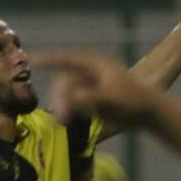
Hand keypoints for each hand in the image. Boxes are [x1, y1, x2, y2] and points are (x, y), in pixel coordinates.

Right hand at [41, 50, 163, 124]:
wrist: (149, 112)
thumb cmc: (134, 100)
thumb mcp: (112, 98)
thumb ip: (91, 98)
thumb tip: (72, 98)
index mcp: (95, 64)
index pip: (67, 58)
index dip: (49, 59)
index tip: (31, 60)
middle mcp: (89, 74)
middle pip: (65, 81)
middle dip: (59, 96)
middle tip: (61, 116)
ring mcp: (89, 87)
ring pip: (67, 94)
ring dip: (63, 106)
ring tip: (65, 121)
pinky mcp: (90, 101)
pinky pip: (73, 104)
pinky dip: (70, 112)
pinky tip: (69, 121)